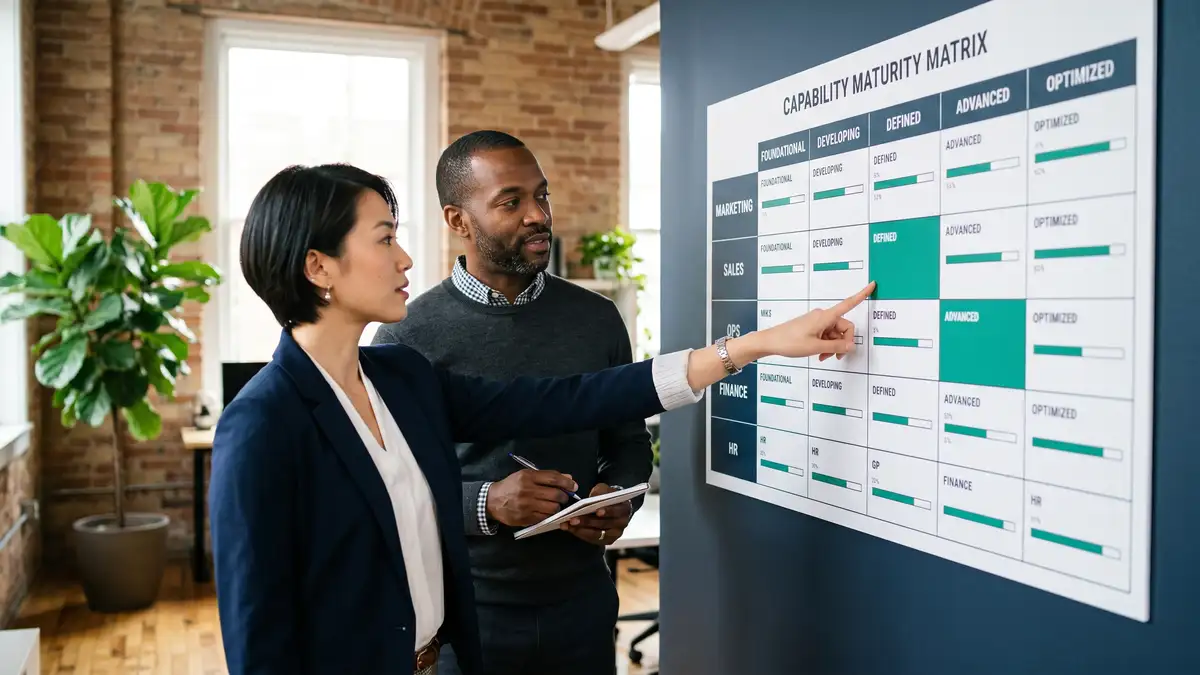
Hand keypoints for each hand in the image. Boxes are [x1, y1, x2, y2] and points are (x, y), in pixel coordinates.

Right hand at [486, 469, 577, 527]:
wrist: (492, 501)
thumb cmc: (511, 486)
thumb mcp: (526, 476)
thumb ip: (547, 476)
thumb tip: (568, 477)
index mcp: (528, 477)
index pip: (553, 478)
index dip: (567, 482)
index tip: (574, 486)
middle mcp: (527, 490)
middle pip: (556, 494)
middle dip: (563, 496)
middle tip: (563, 497)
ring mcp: (526, 506)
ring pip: (553, 508)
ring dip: (557, 507)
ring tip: (553, 504)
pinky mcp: (525, 518)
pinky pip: (545, 518)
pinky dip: (548, 515)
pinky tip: (545, 512)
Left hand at [560, 483, 632, 545]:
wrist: (611, 507)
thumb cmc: (607, 496)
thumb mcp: (605, 489)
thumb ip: (600, 491)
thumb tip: (593, 498)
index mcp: (625, 508)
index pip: (617, 511)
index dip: (608, 511)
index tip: (597, 511)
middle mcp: (622, 523)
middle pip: (604, 524)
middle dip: (587, 521)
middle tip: (572, 519)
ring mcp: (615, 534)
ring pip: (597, 534)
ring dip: (580, 529)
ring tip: (567, 524)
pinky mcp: (607, 541)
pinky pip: (593, 539)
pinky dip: (580, 533)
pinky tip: (570, 528)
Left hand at [754, 281, 874, 360]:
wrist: (771, 342)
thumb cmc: (790, 342)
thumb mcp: (816, 347)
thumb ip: (836, 346)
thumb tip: (851, 346)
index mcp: (825, 316)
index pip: (848, 303)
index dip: (862, 295)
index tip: (872, 285)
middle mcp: (823, 316)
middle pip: (844, 327)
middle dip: (843, 342)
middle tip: (836, 356)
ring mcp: (818, 321)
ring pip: (835, 333)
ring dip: (834, 346)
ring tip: (823, 357)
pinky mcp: (813, 327)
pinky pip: (827, 335)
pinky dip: (826, 345)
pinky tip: (820, 354)